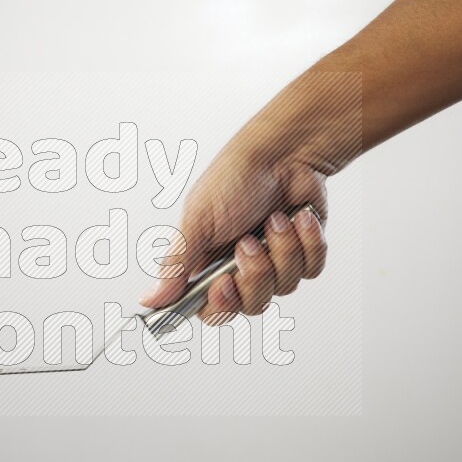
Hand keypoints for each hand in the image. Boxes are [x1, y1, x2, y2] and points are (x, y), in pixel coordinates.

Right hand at [138, 74, 360, 321]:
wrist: (283, 152)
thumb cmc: (233, 178)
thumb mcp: (197, 221)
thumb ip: (176, 265)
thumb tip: (149, 299)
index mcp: (208, 264)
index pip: (211, 309)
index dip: (220, 305)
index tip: (224, 284)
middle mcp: (241, 268)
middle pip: (251, 305)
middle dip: (255, 273)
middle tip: (248, 241)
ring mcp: (275, 262)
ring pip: (285, 287)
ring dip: (282, 249)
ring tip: (275, 218)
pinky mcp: (306, 253)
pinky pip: (312, 270)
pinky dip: (308, 242)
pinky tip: (299, 218)